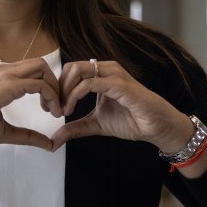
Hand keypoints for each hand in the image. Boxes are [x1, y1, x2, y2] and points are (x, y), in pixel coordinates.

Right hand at [0, 58, 63, 154]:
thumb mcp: (7, 131)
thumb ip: (28, 135)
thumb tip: (49, 145)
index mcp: (3, 77)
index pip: (33, 70)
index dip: (47, 87)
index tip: (49, 109)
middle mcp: (4, 71)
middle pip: (41, 64)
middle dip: (54, 83)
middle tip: (56, 106)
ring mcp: (5, 75)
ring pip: (41, 68)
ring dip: (54, 88)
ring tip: (54, 110)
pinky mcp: (7, 85)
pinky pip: (38, 83)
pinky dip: (50, 95)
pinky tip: (49, 111)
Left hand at [51, 59, 193, 151]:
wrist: (156, 127)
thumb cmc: (131, 121)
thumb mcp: (95, 125)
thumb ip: (75, 128)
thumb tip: (54, 139)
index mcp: (99, 74)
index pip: (70, 71)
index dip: (56, 88)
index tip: (50, 109)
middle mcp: (105, 69)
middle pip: (70, 67)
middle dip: (57, 88)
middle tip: (53, 109)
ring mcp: (113, 74)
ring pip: (78, 71)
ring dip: (64, 91)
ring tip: (61, 111)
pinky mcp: (119, 84)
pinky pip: (90, 83)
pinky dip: (75, 95)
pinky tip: (70, 110)